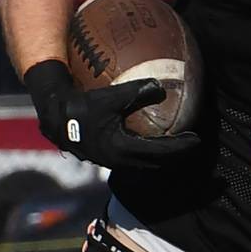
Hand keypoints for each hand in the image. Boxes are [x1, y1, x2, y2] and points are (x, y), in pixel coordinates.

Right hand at [22, 59, 199, 169]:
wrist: (53, 116)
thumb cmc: (81, 105)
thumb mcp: (111, 96)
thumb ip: (138, 91)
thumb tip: (161, 88)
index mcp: (122, 149)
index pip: (160, 152)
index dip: (181, 147)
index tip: (196, 139)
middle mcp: (117, 161)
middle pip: (154, 162)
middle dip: (174, 154)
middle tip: (190, 143)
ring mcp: (108, 162)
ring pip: (142, 163)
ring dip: (159, 156)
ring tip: (174, 144)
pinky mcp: (102, 157)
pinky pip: (131, 159)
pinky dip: (145, 153)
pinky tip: (149, 141)